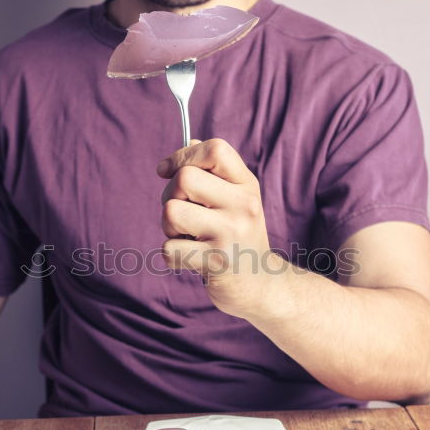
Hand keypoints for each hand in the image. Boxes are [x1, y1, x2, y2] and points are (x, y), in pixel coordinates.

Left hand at [157, 138, 280, 317]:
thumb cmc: (240, 236)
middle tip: (182, 214)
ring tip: (187, 236)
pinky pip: (169, 249)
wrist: (262, 285)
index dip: (183, 155)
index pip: (214, 149)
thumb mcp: (237, 198)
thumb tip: (190, 143)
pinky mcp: (217, 262)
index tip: (167, 171)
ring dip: (168, 227)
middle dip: (169, 195)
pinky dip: (172, 255)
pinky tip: (191, 258)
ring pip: (171, 212)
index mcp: (247, 185)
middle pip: (184, 179)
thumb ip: (215, 171)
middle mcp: (244, 205)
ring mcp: (231, 234)